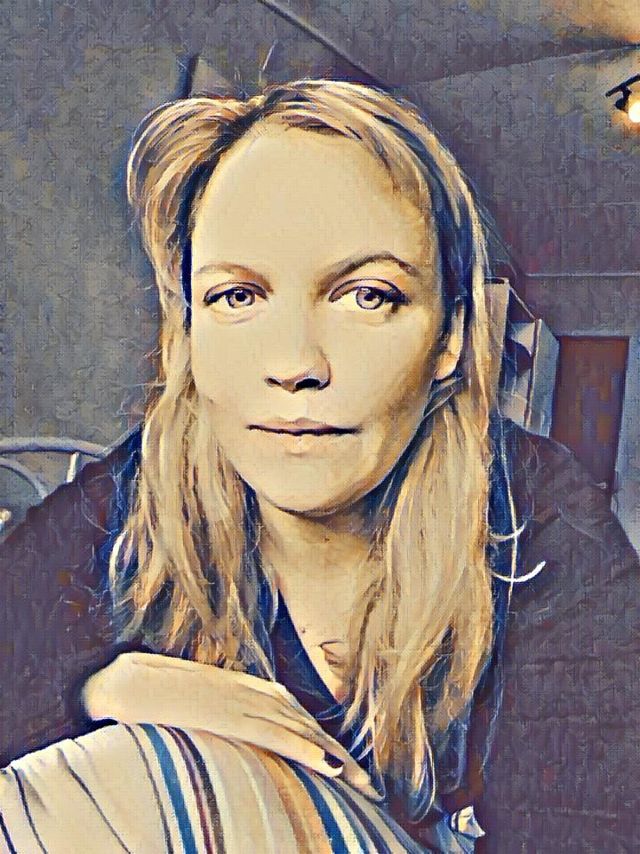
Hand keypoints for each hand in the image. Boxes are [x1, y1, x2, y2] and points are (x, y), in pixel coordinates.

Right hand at [81, 651, 378, 799]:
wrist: (126, 679)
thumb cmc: (157, 694)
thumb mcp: (198, 704)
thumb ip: (223, 714)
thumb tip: (238, 735)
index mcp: (247, 690)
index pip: (298, 717)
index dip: (325, 742)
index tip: (348, 768)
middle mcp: (253, 693)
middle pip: (308, 726)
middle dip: (341, 757)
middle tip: (371, 787)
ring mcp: (243, 702)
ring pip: (301, 731)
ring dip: (335, 758)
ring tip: (363, 785)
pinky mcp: (231, 715)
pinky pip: (275, 734)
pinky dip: (305, 748)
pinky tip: (328, 766)